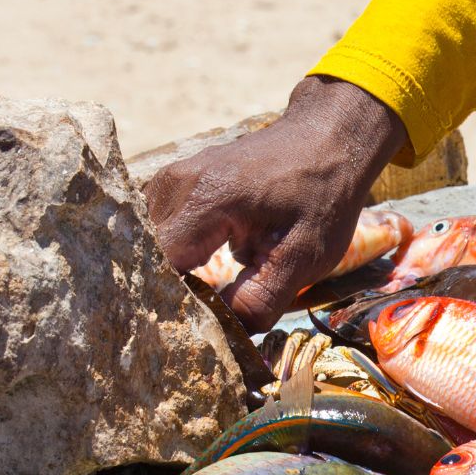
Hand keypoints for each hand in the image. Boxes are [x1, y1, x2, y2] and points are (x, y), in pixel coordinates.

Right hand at [145, 76, 407, 329]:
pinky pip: (159, 232)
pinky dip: (175, 258)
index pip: (159, 270)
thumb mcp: (305, 255)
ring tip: (200, 301)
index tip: (190, 334)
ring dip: (170, 278)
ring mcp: (169, 181)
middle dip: (168, 297)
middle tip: (197, 325)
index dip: (171, 307)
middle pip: (147, 259)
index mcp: (204, 200)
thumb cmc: (322, 195)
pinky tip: (198, 277)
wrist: (328, 139)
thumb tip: (224, 334)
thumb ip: (260, 299)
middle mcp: (174, 185)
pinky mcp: (174, 185)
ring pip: (149, 248)